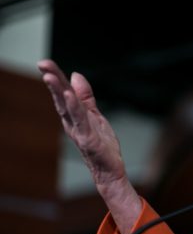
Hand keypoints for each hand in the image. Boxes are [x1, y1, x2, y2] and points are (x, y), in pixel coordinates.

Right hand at [39, 59, 140, 233]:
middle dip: (52, 81)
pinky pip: (80, 122)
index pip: (63, 94)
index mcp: (73, 116)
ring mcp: (79, 131)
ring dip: (59, 92)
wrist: (110, 171)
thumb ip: (85, 98)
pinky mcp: (88, 139)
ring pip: (67, 109)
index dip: (56, 78)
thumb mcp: (95, 116)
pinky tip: (70, 96)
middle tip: (42, 63)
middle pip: (61, 98)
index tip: (45, 63)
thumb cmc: (102, 145)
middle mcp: (72, 123)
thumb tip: (75, 75)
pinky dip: (74, 108)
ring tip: (50, 77)